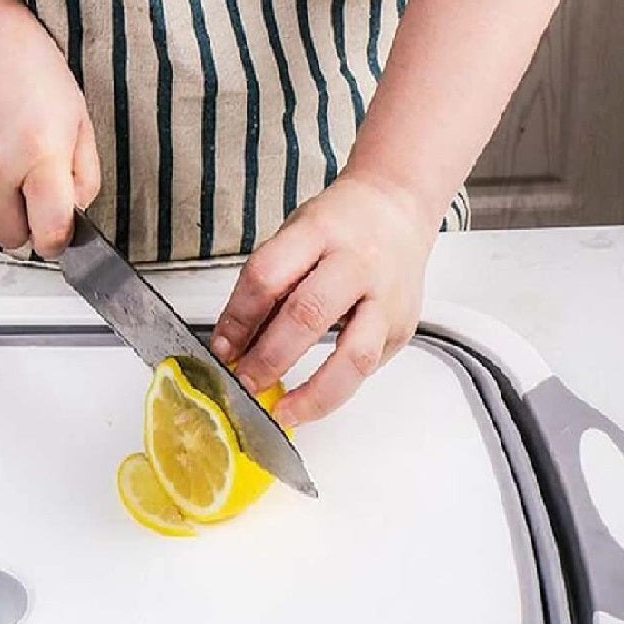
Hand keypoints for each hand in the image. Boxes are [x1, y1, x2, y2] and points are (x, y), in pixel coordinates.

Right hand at [0, 0, 99, 257]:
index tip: (59, 234)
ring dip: (0, 202)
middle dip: (26, 227)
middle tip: (35, 200)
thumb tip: (74, 215)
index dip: (57, 241)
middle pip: (11, 238)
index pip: (48, 234)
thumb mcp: (80, 122)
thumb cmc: (35, 73)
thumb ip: (85, 178)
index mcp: (41, 157)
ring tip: (9, 160)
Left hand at [211, 173, 437, 426]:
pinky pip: (367, 368)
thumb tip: (233, 345)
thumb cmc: (338, 226)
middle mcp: (358, 263)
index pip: (268, 276)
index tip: (221, 348)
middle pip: (308, 315)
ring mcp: (387, 298)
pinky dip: (335, 390)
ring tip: (283, 413)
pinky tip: (310, 399)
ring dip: (314, 393)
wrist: (398, 209)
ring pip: (354, 356)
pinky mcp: (402, 327)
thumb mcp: (294, 237)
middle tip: (245, 383)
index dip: (239, 318)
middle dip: (269, 358)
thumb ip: (266, 286)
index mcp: (319, 232)